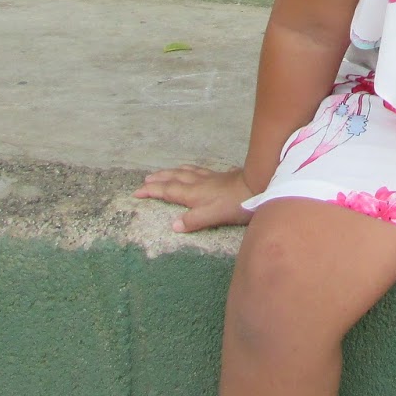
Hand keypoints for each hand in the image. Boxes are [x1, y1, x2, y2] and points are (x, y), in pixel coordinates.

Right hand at [134, 164, 254, 231]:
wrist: (258, 186)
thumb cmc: (236, 203)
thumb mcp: (213, 216)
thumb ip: (193, 221)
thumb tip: (174, 225)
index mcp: (193, 194)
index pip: (167, 191)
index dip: (151, 191)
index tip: (136, 192)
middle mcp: (198, 183)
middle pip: (173, 179)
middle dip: (158, 179)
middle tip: (145, 180)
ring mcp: (209, 178)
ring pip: (185, 173)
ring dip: (171, 173)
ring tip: (163, 173)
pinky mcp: (220, 176)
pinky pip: (197, 171)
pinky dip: (188, 170)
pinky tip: (192, 170)